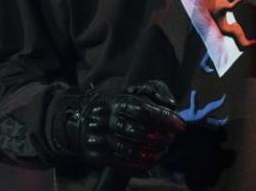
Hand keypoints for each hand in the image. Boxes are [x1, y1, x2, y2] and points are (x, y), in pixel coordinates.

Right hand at [54, 80, 184, 171]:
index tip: (180, 126)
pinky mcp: (94, 155)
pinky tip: (150, 162)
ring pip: (131, 150)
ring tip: (162, 152)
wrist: (75, 118)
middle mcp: (105, 118)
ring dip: (152, 154)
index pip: (143, 110)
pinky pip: (121, 163)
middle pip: (139, 132)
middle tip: (169, 140)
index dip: (164, 119)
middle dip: (160, 139)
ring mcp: (97, 138)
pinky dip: (139, 165)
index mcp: (115, 100)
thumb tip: (171, 104)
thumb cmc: (112, 104)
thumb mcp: (129, 91)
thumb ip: (153, 91)